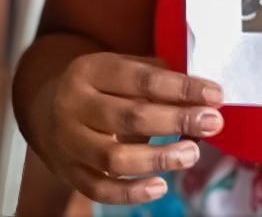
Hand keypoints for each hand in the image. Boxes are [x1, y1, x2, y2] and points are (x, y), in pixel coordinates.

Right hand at [45, 52, 223, 204]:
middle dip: (176, 120)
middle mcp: (74, 105)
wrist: (46, 112)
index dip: (180, 87)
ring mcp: (68, 142)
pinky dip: (131, 192)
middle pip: (129, 117)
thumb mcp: (119, 69)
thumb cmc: (100, 88)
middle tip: (212, 122)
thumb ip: (155, 76)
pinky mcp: (69, 173)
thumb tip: (201, 92)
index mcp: (90, 70)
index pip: (140, 78)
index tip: (215, 95)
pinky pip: (99, 189)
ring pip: (113, 158)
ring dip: (158, 158)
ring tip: (192, 154)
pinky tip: (160, 186)